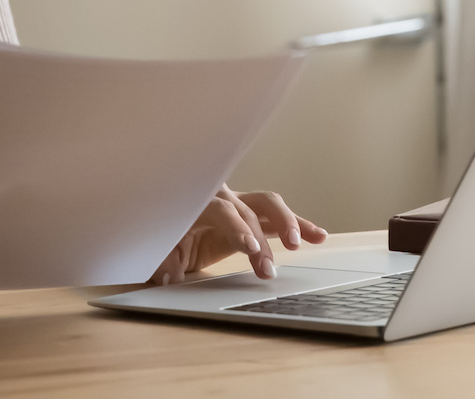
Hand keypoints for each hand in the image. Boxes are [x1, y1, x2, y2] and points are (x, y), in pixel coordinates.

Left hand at [148, 186, 327, 284]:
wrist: (165, 217)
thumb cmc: (161, 229)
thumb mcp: (156, 247)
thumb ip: (163, 260)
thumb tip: (170, 276)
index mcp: (198, 202)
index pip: (222, 212)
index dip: (237, 228)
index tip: (252, 248)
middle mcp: (222, 198)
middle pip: (249, 208)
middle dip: (262, 236)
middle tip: (269, 265)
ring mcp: (238, 204)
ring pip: (268, 204)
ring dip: (287, 222)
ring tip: (300, 243)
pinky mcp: (251, 216)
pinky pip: (277, 218)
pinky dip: (298, 225)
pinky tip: (318, 236)